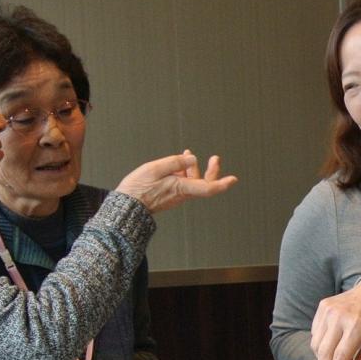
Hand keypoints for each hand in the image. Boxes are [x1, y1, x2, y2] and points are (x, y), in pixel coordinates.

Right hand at [115, 150, 236, 212]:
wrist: (127, 206)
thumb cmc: (137, 189)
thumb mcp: (155, 169)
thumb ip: (175, 162)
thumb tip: (192, 158)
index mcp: (181, 188)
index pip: (208, 187)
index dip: (222, 183)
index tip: (233, 179)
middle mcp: (182, 194)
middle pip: (204, 184)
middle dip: (211, 170)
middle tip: (215, 158)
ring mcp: (177, 195)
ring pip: (193, 181)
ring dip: (193, 167)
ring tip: (187, 153)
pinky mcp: (171, 195)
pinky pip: (183, 183)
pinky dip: (184, 172)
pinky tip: (178, 164)